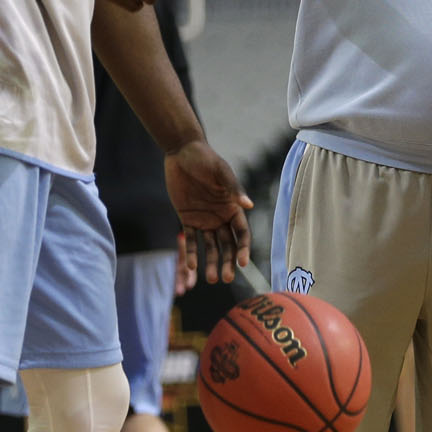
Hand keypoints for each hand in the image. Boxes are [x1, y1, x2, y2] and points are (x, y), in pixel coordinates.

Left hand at [165, 141, 253, 284]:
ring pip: (210, 246)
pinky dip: (191, 253)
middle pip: (227, 245)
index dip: (243, 248)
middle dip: (227, 262)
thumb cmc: (205, 159)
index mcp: (233, 207)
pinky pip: (190, 240)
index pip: (241, 233)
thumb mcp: (220, 172)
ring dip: (210, 263)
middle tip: (226, 279)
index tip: (242, 263)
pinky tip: (192, 267)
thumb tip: (249, 206)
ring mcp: (204, 219)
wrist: (182, 152)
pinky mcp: (187, 218)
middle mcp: (220, 216)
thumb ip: (233, 189)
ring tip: (209, 279)